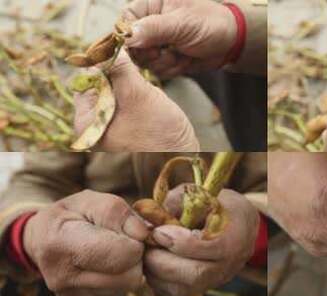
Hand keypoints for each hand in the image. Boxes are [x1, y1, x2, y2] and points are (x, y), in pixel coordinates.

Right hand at [23, 190, 149, 295]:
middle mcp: (63, 277)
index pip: (118, 254)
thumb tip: (144, 233)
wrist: (42, 240)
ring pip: (128, 285)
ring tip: (114, 250)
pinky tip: (108, 263)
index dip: (134, 241)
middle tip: (124, 239)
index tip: (128, 229)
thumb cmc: (70, 215)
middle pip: (129, 275)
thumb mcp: (89, 201)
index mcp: (62, 243)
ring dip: (130, 266)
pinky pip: (120, 292)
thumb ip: (117, 212)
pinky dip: (121, 276)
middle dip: (135, 254)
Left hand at [74, 51, 198, 150]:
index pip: (86, 81)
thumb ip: (120, 68)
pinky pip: (123, 101)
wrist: (183, 159)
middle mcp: (92, 128)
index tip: (120, 54)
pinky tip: (148, 101)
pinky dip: (135, 94)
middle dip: (117, 75)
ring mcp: (108, 128)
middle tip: (136, 75)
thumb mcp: (137, 94)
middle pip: (98, 85)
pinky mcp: (123, 127)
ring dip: (129, 83)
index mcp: (85, 124)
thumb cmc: (159, 133)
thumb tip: (108, 47)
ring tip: (145, 95)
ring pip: (113, 91)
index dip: (103, 64)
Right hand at [122, 0, 236, 77]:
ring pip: (144, 62)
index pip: (125, 23)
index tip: (144, 47)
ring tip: (181, 54)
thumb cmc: (210, 23)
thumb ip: (153, 29)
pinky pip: (157, 71)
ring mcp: (156, 43)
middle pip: (131, 46)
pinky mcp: (164, 59)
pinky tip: (185, 60)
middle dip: (151, 54)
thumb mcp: (181, 23)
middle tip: (166, 51)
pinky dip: (172, 69)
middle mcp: (149, 24)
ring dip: (164, 63)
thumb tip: (128, 36)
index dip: (130, 39)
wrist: (230, 42)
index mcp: (150, 5)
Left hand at [144, 186, 258, 295]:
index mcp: (231, 239)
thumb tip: (143, 210)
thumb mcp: (202, 194)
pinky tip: (154, 258)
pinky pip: (171, 293)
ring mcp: (213, 282)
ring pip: (178, 288)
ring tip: (148, 248)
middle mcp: (225, 266)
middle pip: (191, 274)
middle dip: (161, 258)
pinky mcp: (198, 291)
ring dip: (155, 270)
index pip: (204, 248)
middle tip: (146, 241)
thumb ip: (175, 201)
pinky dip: (156, 278)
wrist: (242, 227)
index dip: (177, 241)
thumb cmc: (220, 206)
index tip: (158, 230)